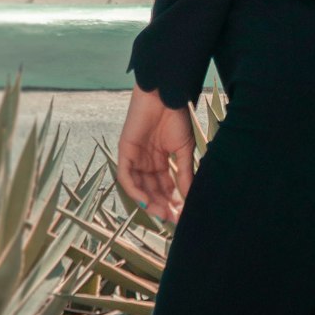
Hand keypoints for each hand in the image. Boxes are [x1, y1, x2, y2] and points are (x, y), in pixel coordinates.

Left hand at [116, 83, 194, 222]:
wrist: (165, 95)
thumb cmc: (176, 117)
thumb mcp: (184, 149)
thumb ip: (184, 173)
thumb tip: (190, 197)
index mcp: (160, 161)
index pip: (165, 188)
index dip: (173, 203)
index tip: (182, 216)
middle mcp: (146, 162)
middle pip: (152, 191)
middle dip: (162, 206)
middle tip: (173, 219)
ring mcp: (134, 158)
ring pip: (139, 188)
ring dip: (150, 202)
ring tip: (163, 213)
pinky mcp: (125, 151)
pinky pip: (126, 177)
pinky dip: (135, 190)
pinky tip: (147, 201)